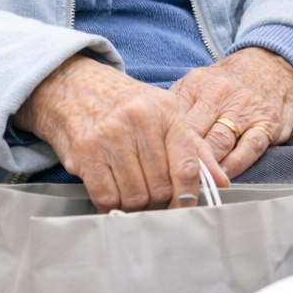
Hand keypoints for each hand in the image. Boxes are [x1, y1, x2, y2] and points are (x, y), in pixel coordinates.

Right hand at [16, 55, 228, 212]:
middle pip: (161, 187)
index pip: (188, 166)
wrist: (71, 84)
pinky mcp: (86, 150)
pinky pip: (107, 196)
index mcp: (165, 110)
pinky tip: (112, 194)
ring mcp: (111, 134)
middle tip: (152, 202)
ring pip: (135, 196)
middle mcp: (140, 120)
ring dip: (135, 206)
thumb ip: (192, 146)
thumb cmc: (121, 103)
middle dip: (158, 203)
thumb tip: (221, 181)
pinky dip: (112, 204)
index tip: (183, 208)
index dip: (188, 197)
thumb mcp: (161, 112)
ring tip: (130, 195)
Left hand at [168, 48, 292, 178]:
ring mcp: (245, 108)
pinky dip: (235, 164)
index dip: (164, 148)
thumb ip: (177, 108)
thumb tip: (152, 137)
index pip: (175, 121)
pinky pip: (250, 147)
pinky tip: (223, 176)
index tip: (158, 169)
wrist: (269, 65)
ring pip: (220, 142)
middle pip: (195, 134)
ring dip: (207, 166)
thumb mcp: (197, 84)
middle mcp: (221, 94)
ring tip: (195, 185)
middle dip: (183, 161)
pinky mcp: (268, 121)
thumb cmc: (226, 83)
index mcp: (197, 85)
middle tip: (172, 184)